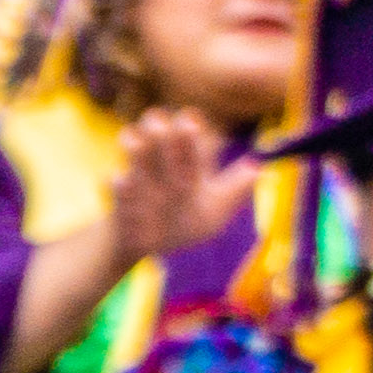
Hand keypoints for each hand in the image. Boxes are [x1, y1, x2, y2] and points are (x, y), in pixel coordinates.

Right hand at [111, 109, 246, 264]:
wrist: (148, 246)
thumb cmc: (185, 225)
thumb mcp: (215, 212)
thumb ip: (233, 191)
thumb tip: (257, 169)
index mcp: (191, 159)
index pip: (192, 129)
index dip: (192, 127)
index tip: (193, 127)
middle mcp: (163, 159)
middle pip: (159, 125)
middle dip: (165, 127)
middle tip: (177, 131)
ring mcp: (138, 173)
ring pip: (131, 140)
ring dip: (137, 143)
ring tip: (139, 147)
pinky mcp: (118, 193)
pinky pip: (115, 181)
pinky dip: (122, 184)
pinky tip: (126, 186)